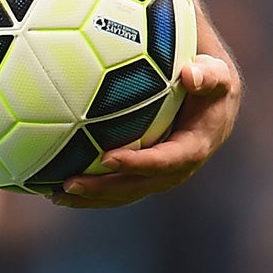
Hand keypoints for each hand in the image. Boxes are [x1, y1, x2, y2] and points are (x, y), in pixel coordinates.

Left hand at [54, 52, 240, 208]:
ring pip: (125, 193)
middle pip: (138, 186)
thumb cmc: (211, 83)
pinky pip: (119, 186)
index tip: (107, 159)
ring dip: (92, 197)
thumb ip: (207, 74)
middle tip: (69, 183)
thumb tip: (190, 74)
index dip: (137, 163)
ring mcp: (160, 175)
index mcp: (194, 148)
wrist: (214, 104)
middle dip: (104, 188)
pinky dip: (92, 190)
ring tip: (56, 194)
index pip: (164, 161)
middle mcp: (176, 169)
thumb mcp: (216, 75)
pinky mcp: (146, 174)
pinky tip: (60, 187)